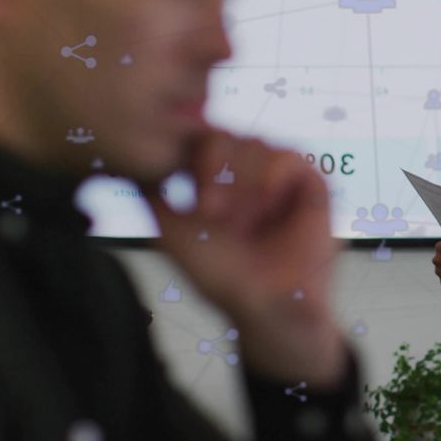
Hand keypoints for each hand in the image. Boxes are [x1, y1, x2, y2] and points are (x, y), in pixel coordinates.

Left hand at [141, 129, 345, 384]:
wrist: (264, 303)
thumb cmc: (223, 276)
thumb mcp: (172, 233)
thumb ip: (153, 196)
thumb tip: (129, 166)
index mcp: (217, 183)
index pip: (199, 142)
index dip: (191, 158)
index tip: (189, 192)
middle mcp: (248, 177)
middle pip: (226, 137)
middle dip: (214, 170)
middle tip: (212, 210)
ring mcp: (279, 180)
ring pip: (256, 143)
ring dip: (242, 178)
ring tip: (240, 217)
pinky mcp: (310, 187)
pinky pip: (290, 157)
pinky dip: (272, 173)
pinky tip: (264, 200)